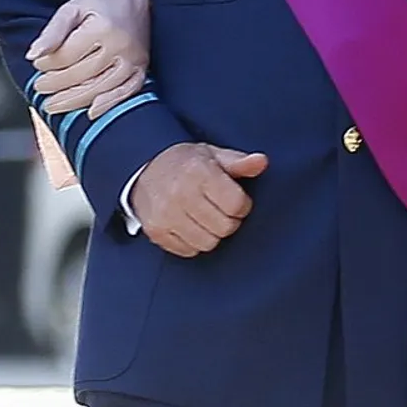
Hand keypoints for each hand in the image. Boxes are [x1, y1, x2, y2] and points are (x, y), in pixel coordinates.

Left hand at [30, 0, 151, 118]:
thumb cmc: (98, 1)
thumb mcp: (71, 9)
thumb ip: (52, 32)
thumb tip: (32, 56)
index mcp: (101, 29)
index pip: (68, 56)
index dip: (48, 64)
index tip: (37, 66)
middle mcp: (120, 46)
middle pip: (83, 75)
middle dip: (57, 85)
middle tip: (39, 89)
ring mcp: (134, 58)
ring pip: (101, 87)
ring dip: (75, 100)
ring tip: (54, 104)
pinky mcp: (142, 66)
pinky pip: (127, 91)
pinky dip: (109, 104)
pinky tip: (91, 113)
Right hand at [135, 144, 266, 257]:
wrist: (144, 170)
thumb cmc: (185, 164)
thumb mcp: (212, 155)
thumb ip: (238, 162)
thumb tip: (261, 162)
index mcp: (197, 172)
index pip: (236, 204)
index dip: (242, 205)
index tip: (235, 199)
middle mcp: (179, 194)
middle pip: (225, 227)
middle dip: (229, 220)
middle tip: (220, 209)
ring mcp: (165, 215)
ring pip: (209, 243)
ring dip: (212, 233)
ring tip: (206, 218)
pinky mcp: (156, 231)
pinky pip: (189, 251)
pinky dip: (194, 242)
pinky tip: (191, 225)